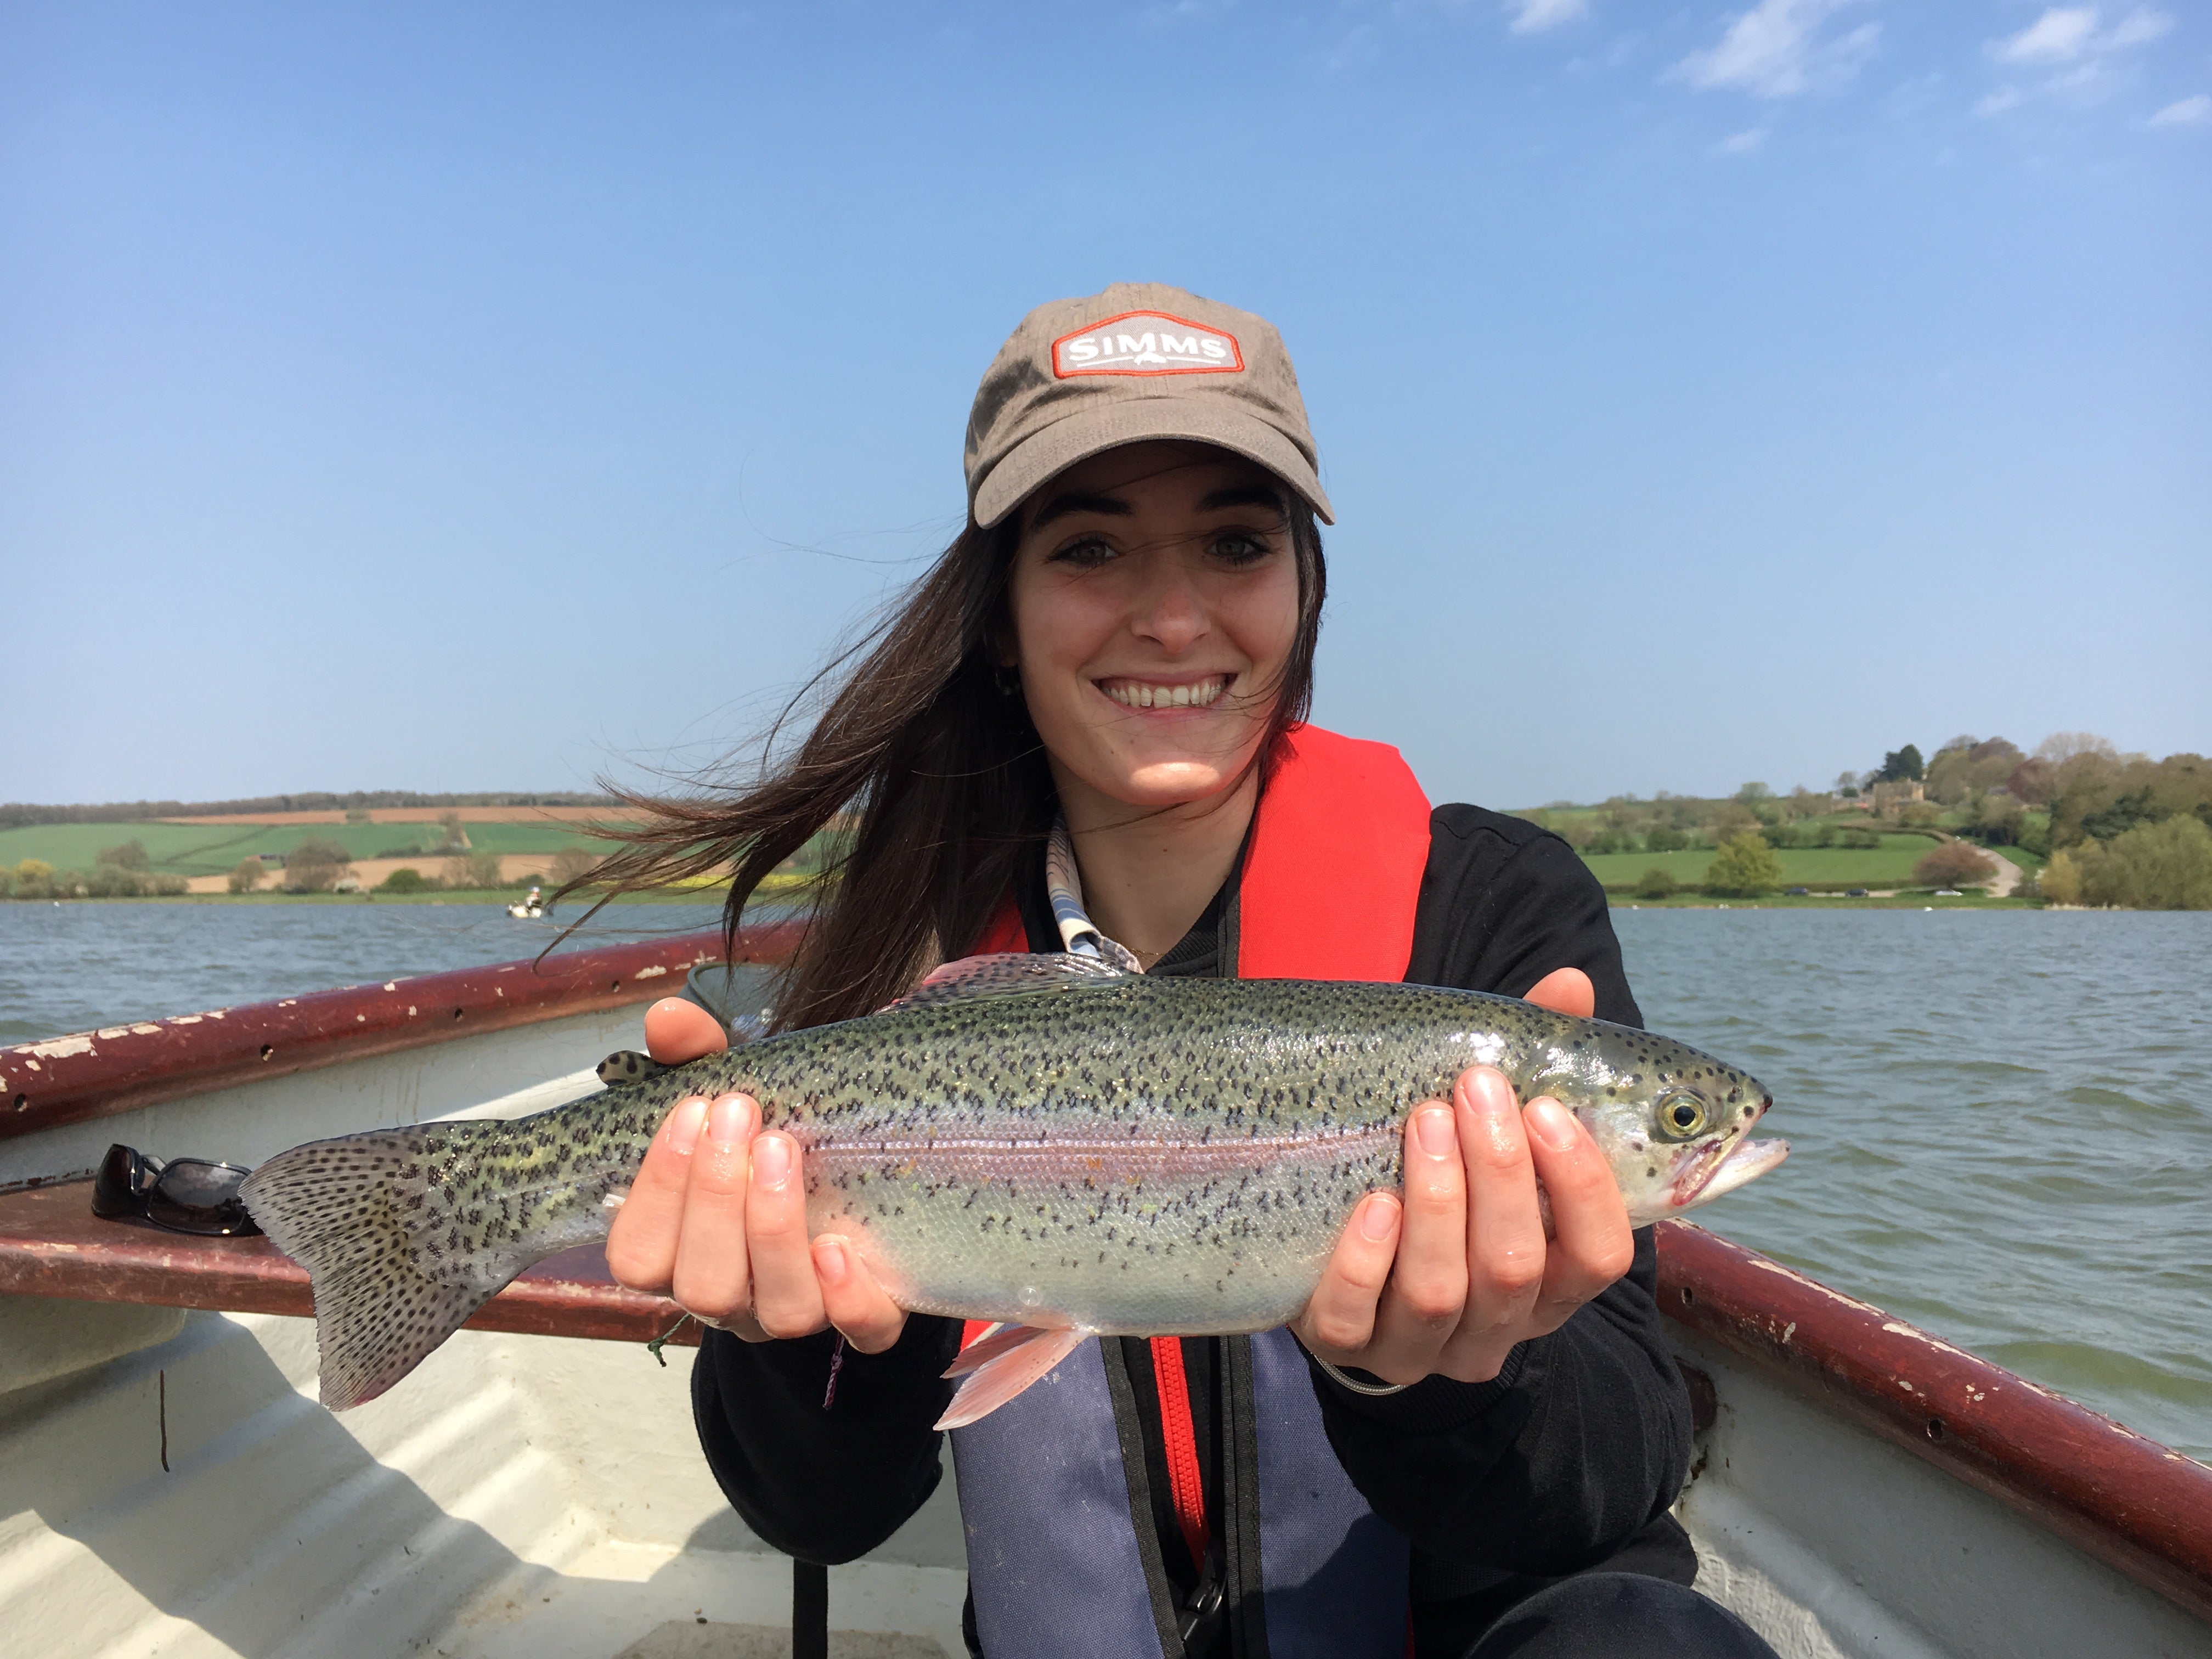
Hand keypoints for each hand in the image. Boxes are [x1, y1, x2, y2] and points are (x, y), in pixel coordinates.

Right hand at [603, 999, 907, 1350]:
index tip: (691, 1110)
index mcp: (683, 1253)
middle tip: (740, 1113)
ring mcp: (800, 1312)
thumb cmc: (774, 1139)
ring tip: (782, 1150)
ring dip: (772, 1231)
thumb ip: (696, 1057)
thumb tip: (666, 1017)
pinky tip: (839, 1246)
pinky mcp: (872, 1316)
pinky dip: (848, 1297)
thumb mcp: (735, 1093)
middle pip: (703, 1286)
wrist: (861, 1182)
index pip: (639, 1256)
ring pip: (778, 1311)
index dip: (656, 1192)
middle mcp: (735, 1297)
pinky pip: (861, 1333)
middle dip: (714, 1198)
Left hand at [1290, 967, 1635, 1387]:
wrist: (1345, 1265)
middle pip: (1515, 1268)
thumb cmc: (1439, 1177)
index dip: (1583, 1189)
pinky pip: (1354, 1321)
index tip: (1547, 1108)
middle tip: (1473, 1089)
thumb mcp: (1488, 1127)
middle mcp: (1495, 1327)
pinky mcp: (1345, 1348)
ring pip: (1440, 1294)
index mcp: (1550, 1280)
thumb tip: (1570, 986)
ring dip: (1436, 1203)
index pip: (1600, 1256)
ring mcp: (1418, 1346)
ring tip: (1423, 1123)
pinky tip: (1371, 1205)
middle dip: (1499, 1174)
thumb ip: (1534, 1063)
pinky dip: (1363, 1264)